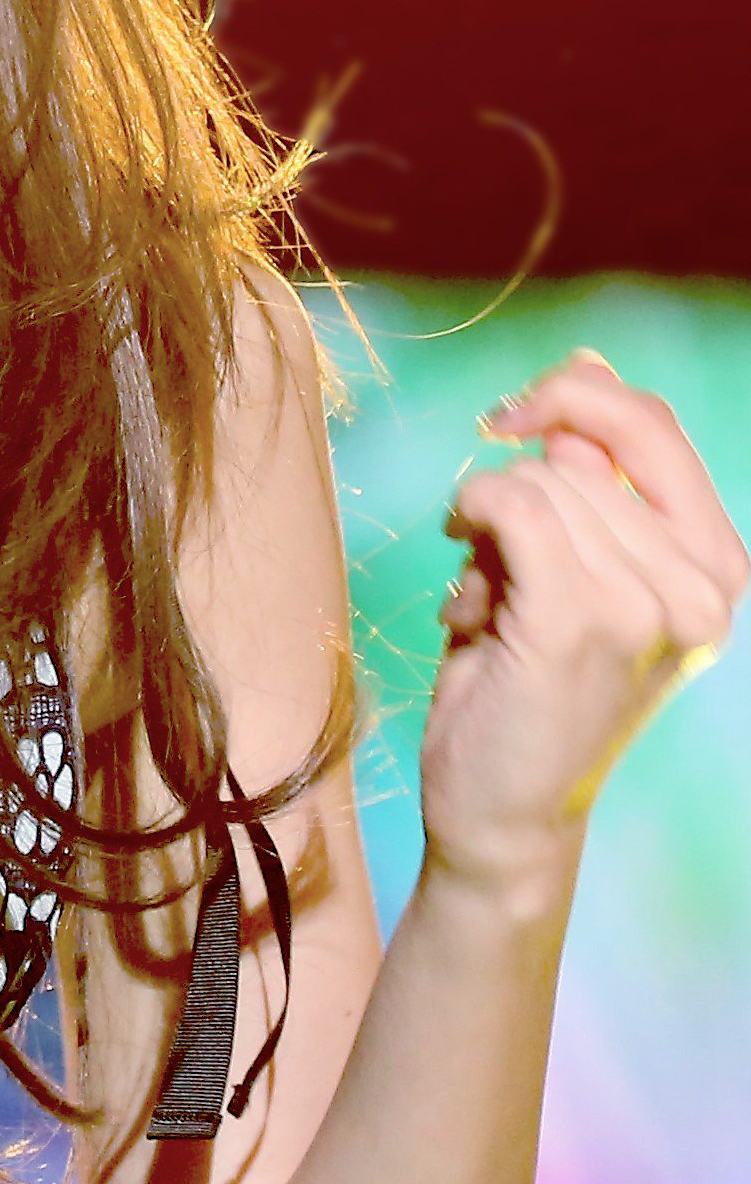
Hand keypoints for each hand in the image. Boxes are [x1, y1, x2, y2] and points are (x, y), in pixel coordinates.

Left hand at [427, 349, 746, 896]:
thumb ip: (590, 479)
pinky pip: (512, 506)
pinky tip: (466, 599)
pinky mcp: (585, 619)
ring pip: (538, 483)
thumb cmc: (526, 690)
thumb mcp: (572, 570)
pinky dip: (472, 525)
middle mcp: (703, 586)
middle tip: (493, 574)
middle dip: (515, 496)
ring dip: (486, 534)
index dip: (575, 396)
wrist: (505, 817)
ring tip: (491, 614)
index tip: (511, 416)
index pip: (653, 427)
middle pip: (578, 455)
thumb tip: (588, 367)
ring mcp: (651, 604)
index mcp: (716, 567)